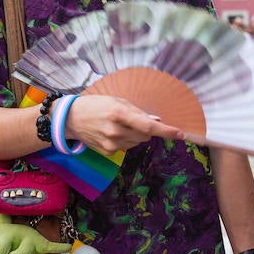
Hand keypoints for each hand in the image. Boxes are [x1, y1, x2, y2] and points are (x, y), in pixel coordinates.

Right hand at [64, 94, 184, 153]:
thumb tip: (157, 121)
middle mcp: (115, 131)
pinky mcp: (108, 152)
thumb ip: (138, 112)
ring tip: (118, 125)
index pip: (148, 126)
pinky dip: (125, 140)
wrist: (72, 118)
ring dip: (135, 134)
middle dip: (145, 128)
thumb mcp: (117, 101)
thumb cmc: (97, 105)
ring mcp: (111, 144)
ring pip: (138, 142)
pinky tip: (111, 132)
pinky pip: (127, 147)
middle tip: (131, 119)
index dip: (167, 131)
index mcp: (119, 114)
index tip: (181, 133)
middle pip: (146, 135)